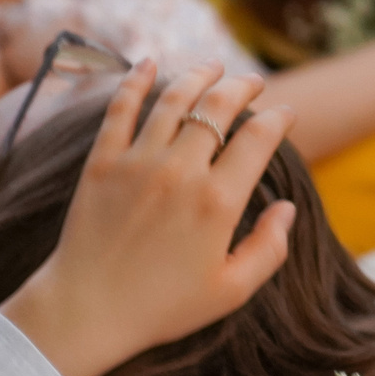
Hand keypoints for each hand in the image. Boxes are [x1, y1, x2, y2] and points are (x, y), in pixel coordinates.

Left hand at [0, 63, 297, 375]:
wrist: (87, 311)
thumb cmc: (162, 307)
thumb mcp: (231, 291)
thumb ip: (269, 249)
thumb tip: (287, 208)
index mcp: (218, 202)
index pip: (259, 138)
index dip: (279, 118)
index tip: (287, 114)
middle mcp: (180, 172)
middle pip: (219, 106)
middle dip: (243, 87)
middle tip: (253, 83)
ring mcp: (138, 162)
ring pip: (175, 100)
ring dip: (198, 75)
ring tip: (213, 67)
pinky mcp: (101, 162)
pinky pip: (120, 108)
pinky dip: (136, 81)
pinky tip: (149, 64)